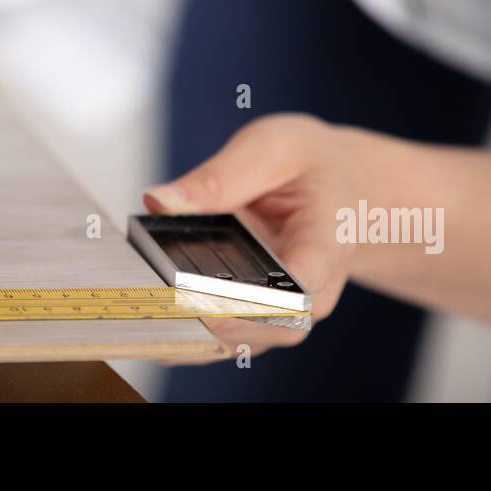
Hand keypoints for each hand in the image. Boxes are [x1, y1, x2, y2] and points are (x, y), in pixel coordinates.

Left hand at [143, 113, 359, 360]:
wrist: (346, 189)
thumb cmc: (314, 168)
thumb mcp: (271, 149)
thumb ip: (217, 178)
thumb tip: (159, 201)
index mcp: (326, 244)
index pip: (297, 287)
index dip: (250, 301)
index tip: (203, 300)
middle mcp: (311, 292)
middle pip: (266, 324)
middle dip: (210, 318)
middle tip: (155, 302)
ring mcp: (286, 312)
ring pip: (242, 340)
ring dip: (194, 329)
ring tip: (145, 309)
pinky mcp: (260, 317)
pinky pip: (226, 336)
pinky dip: (190, 329)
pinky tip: (152, 316)